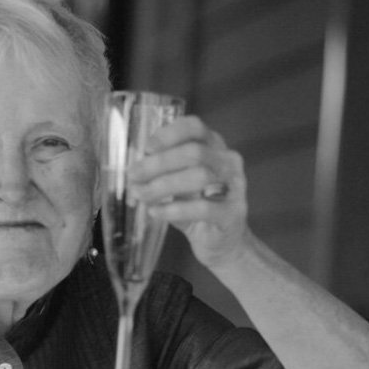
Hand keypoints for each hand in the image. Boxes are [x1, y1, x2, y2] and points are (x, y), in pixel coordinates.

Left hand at [130, 115, 250, 267]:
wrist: (221, 242)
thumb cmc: (195, 207)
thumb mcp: (177, 184)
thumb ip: (160, 171)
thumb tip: (133, 166)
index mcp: (213, 146)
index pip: (194, 127)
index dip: (169, 134)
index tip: (147, 148)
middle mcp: (228, 161)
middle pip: (194, 152)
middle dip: (158, 163)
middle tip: (133, 175)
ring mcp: (235, 186)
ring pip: (199, 176)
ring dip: (163, 185)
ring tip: (140, 195)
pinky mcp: (233, 213)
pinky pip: (203, 208)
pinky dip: (174, 209)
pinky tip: (155, 212)